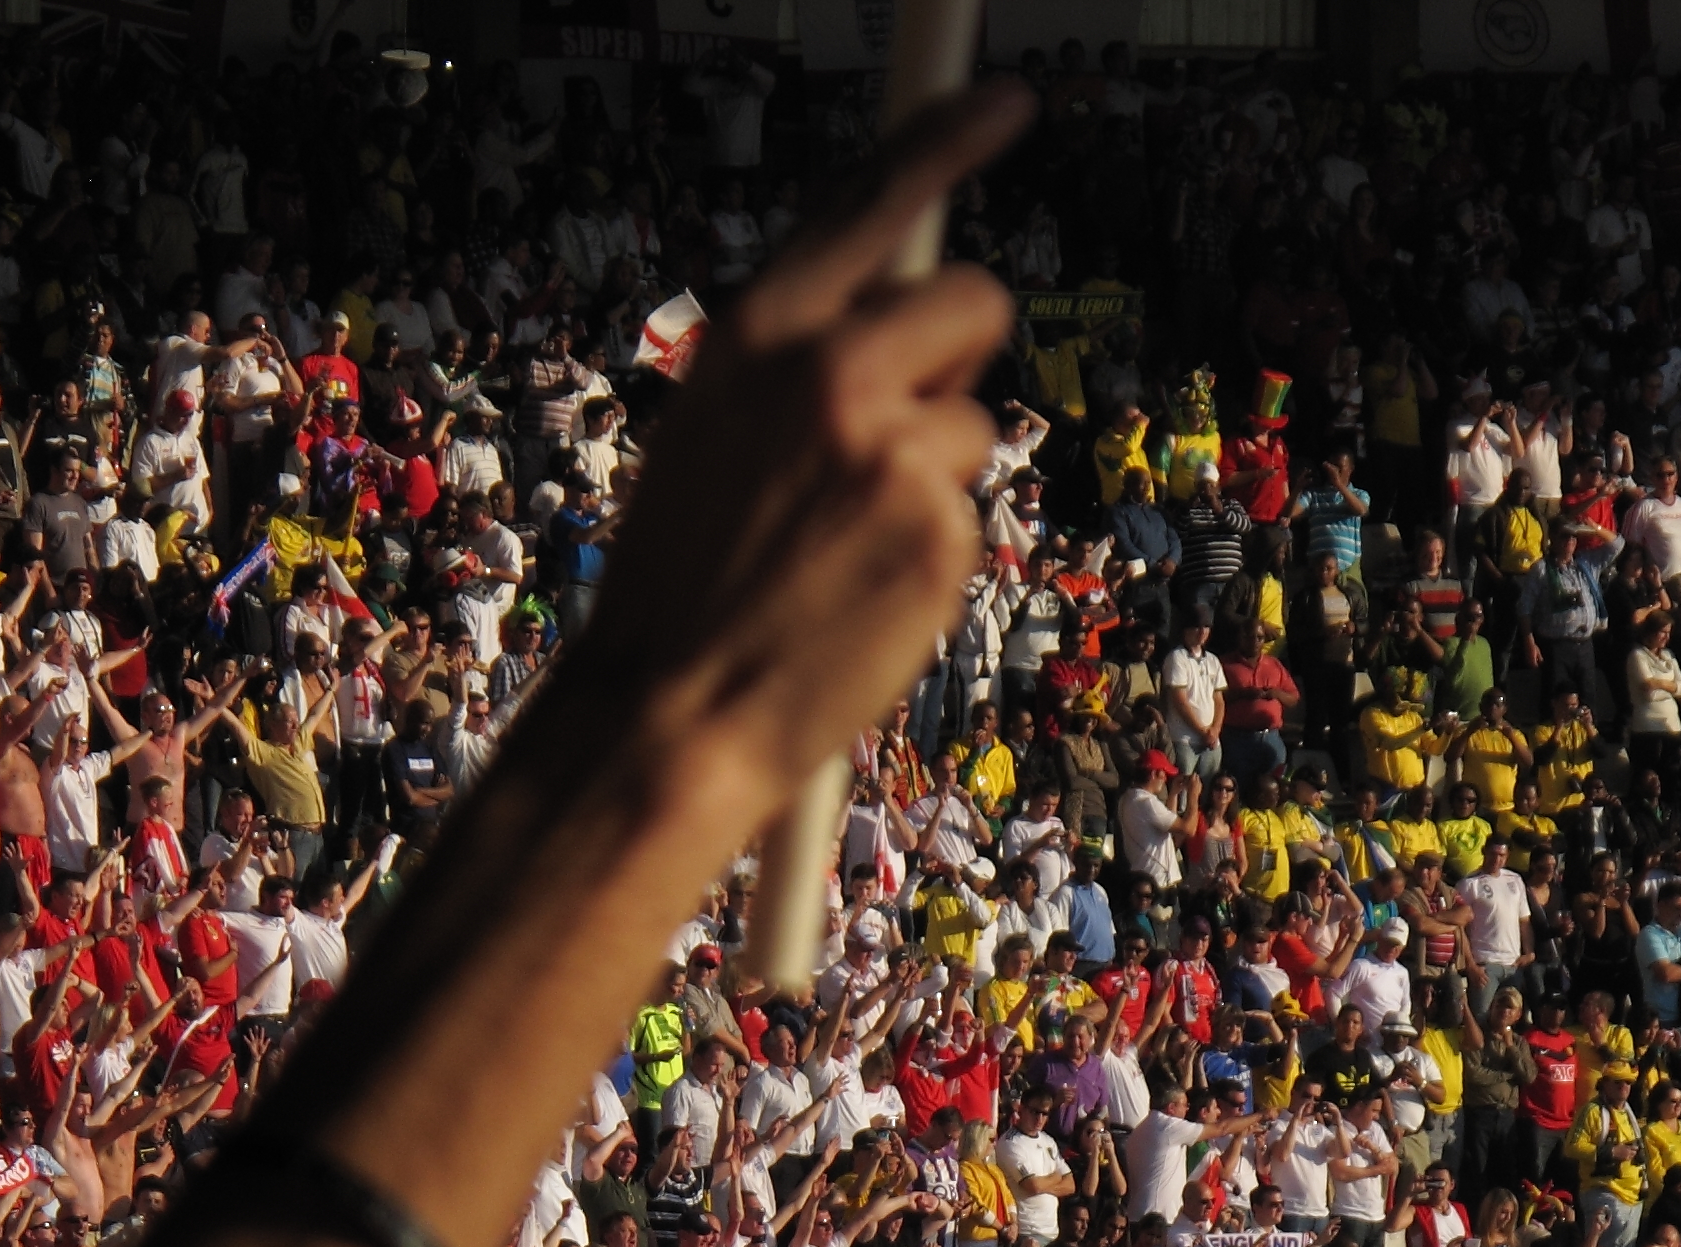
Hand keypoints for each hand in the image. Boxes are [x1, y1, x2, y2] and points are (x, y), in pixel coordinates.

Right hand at [566, 89, 1027, 807]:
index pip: (873, 198)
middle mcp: (832, 371)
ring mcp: (895, 452)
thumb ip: (800, 361)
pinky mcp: (941, 531)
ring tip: (845, 539)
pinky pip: (970, 512)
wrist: (671, 712)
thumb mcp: (714, 426)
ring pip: (975, 424)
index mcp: (759, 331)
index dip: (949, 136)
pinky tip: (861, 590)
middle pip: (973, 300)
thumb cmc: (685, 578)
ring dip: (933, 473)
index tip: (1009, 100)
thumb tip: (895, 324)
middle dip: (959, 351)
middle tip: (901, 427)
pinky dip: (930, 550)